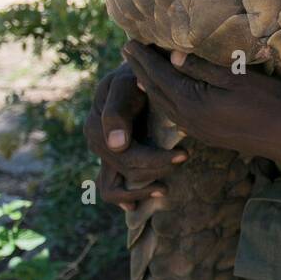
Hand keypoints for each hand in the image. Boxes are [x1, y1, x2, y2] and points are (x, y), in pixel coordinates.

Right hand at [84, 61, 188, 212]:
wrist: (134, 75)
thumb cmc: (133, 76)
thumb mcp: (125, 84)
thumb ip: (117, 112)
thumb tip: (116, 145)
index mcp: (97, 126)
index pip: (127, 155)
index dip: (156, 159)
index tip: (184, 154)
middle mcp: (96, 143)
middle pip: (126, 170)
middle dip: (157, 168)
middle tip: (184, 158)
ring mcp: (102, 154)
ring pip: (114, 187)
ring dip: (140, 190)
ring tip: (165, 188)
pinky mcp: (110, 160)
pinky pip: (111, 187)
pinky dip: (124, 197)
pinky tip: (138, 205)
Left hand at [121, 41, 280, 170]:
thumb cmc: (267, 102)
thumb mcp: (236, 78)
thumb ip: (202, 68)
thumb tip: (173, 55)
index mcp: (192, 102)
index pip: (160, 75)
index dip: (144, 58)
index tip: (129, 42)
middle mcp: (188, 119)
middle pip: (156, 91)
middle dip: (140, 70)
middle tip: (126, 52)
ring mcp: (197, 130)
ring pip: (163, 106)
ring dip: (149, 86)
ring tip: (139, 72)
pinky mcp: (207, 136)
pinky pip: (174, 116)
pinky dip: (163, 101)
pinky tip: (164, 98)